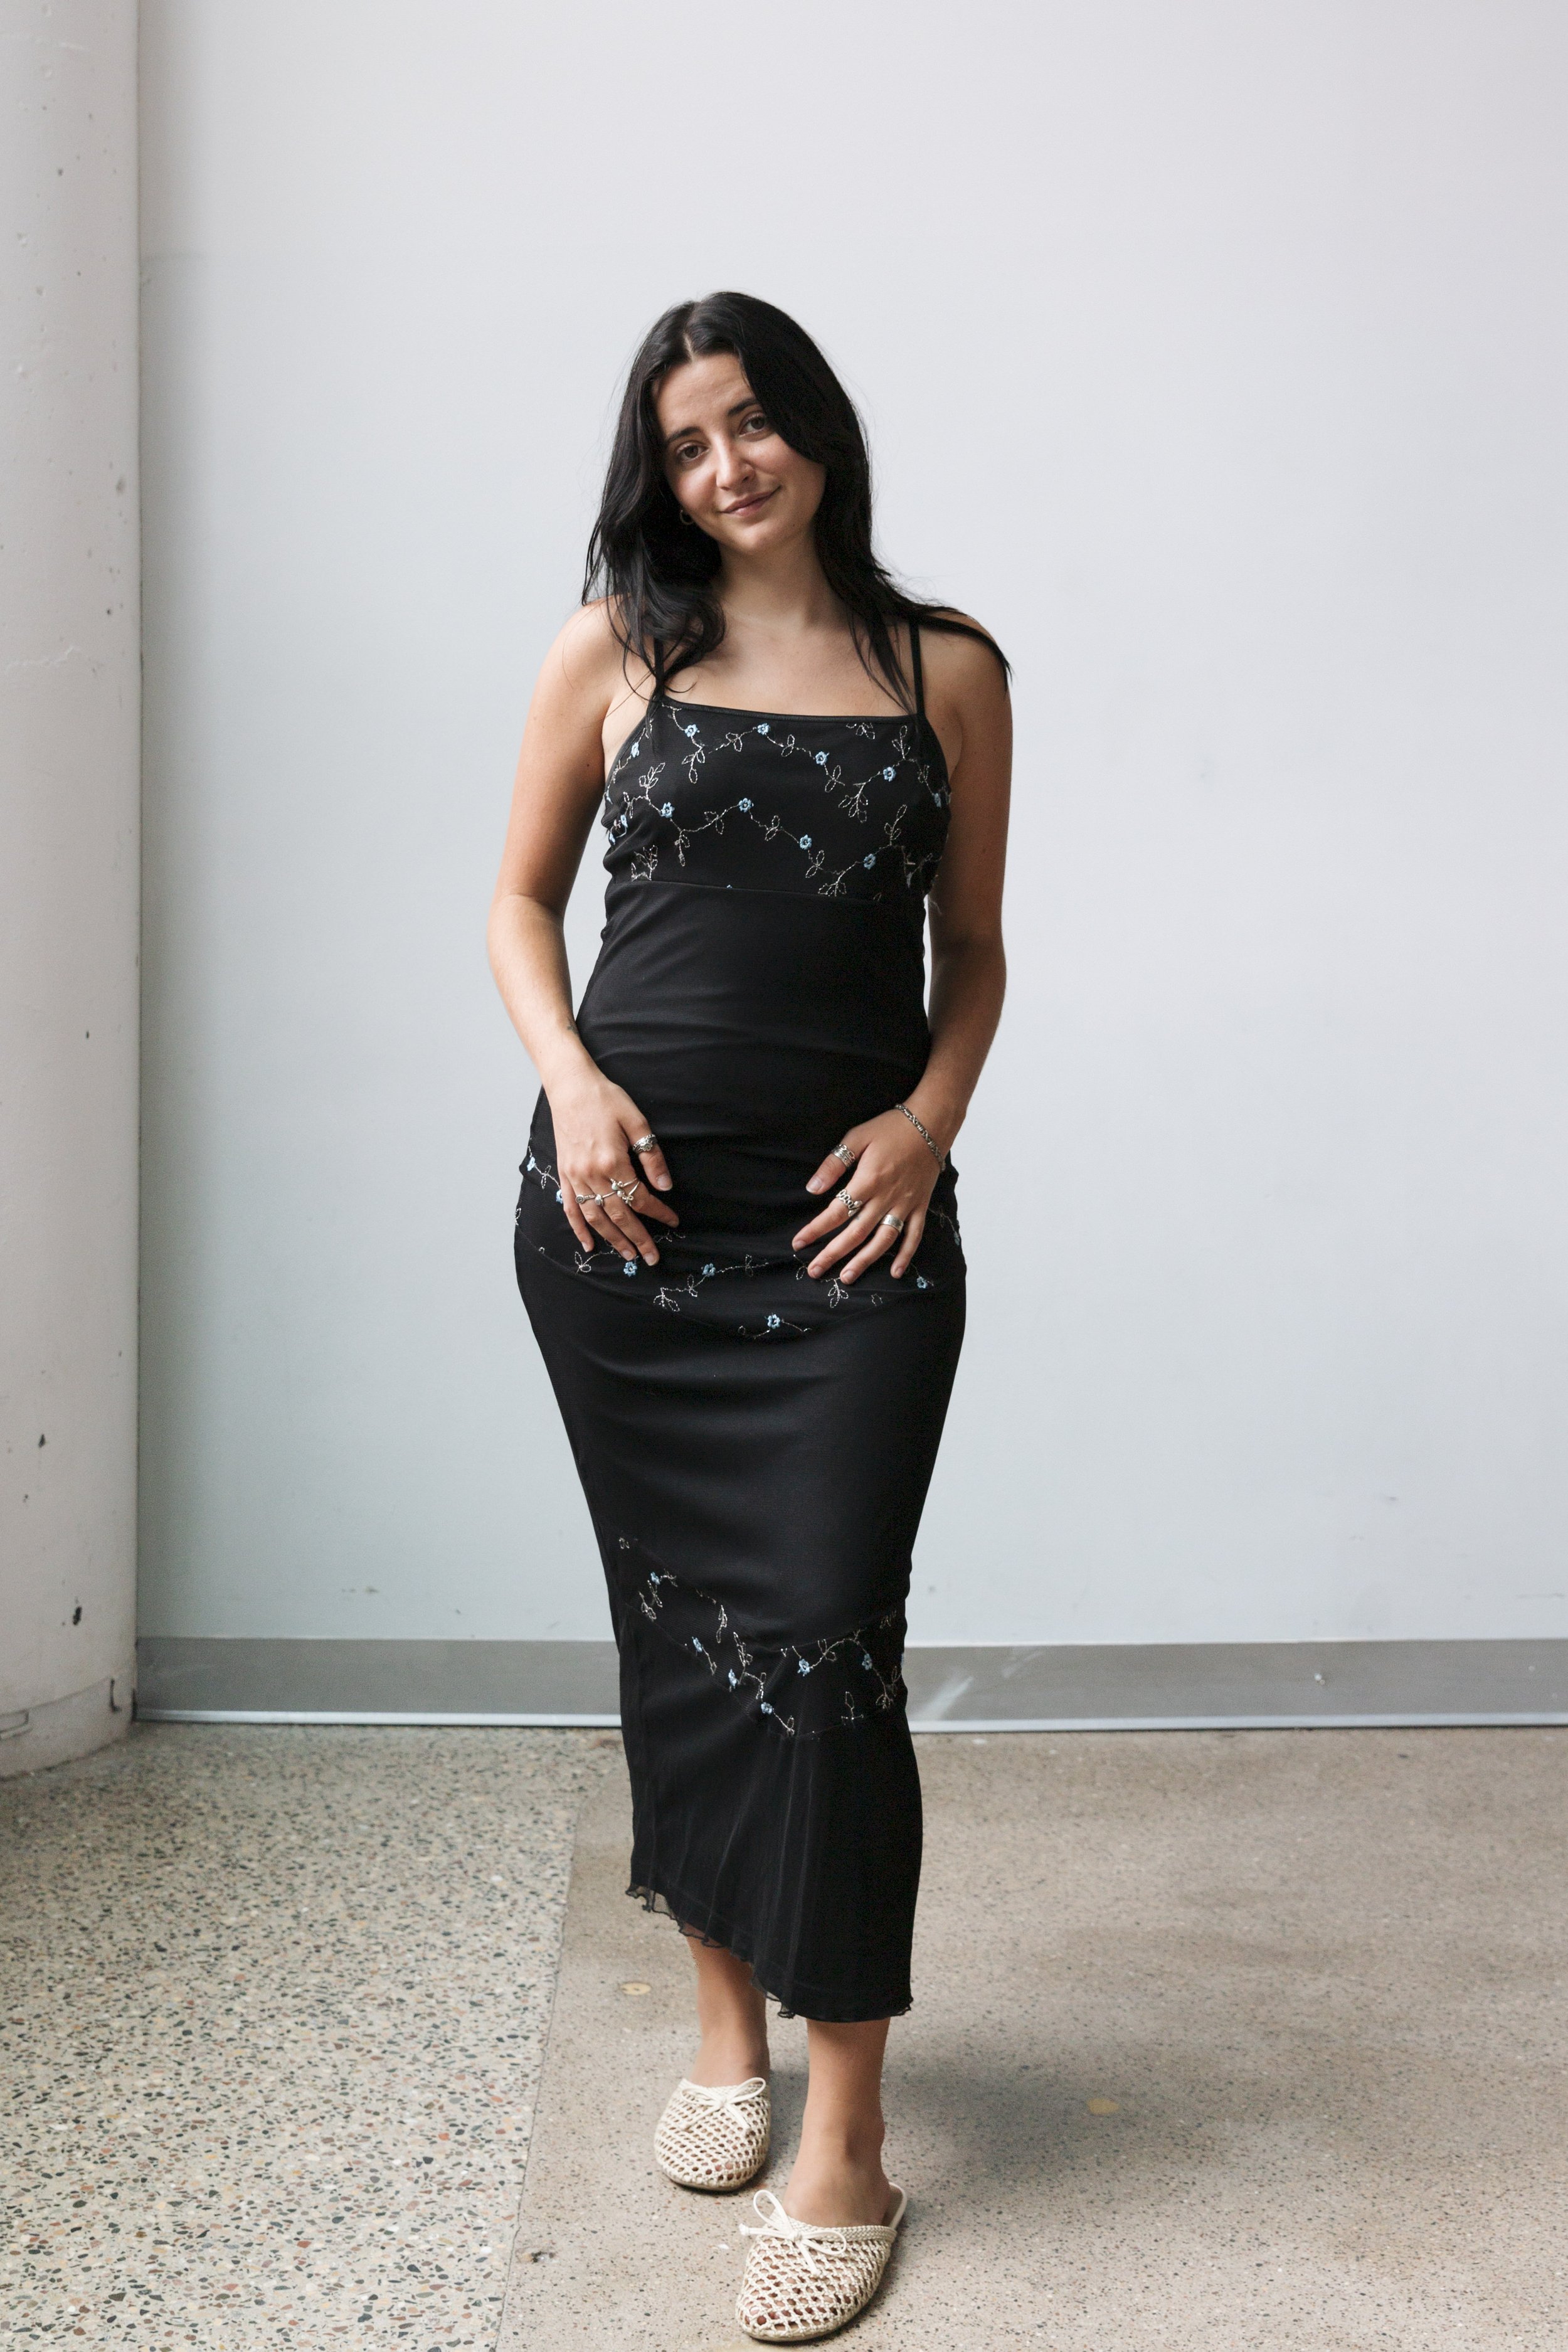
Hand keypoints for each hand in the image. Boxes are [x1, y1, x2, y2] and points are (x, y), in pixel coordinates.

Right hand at [549, 1075, 677, 1263]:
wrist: (571, 1086)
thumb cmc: (606, 1099)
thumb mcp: (636, 1122)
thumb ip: (651, 1157)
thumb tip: (664, 1186)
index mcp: (612, 1161)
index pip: (639, 1197)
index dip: (658, 1212)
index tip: (672, 1222)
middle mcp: (591, 1174)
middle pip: (618, 1214)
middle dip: (637, 1238)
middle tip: (652, 1257)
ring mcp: (575, 1176)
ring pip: (595, 1217)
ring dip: (612, 1239)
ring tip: (628, 1255)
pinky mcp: (564, 1174)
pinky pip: (570, 1208)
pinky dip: (579, 1229)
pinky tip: (589, 1244)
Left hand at [792, 1107, 943, 1282]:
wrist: (931, 1124)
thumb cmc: (891, 1128)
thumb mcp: (857, 1137)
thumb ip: (835, 1164)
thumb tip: (813, 1188)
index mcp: (868, 1181)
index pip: (836, 1212)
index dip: (816, 1230)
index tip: (799, 1243)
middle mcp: (886, 1198)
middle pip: (856, 1233)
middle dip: (833, 1254)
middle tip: (815, 1272)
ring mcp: (905, 1205)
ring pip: (882, 1240)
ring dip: (864, 1261)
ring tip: (846, 1278)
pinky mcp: (920, 1206)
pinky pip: (914, 1236)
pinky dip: (906, 1255)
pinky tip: (895, 1273)